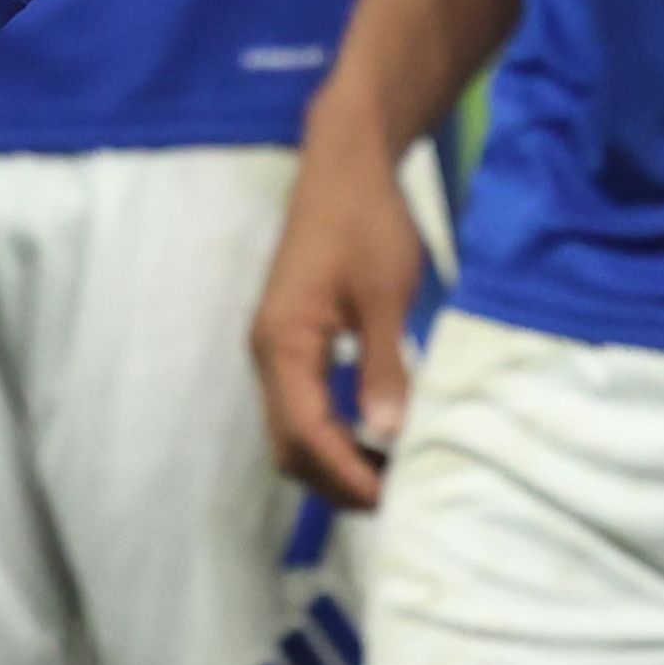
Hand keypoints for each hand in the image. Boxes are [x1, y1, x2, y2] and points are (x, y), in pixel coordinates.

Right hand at [249, 97, 422, 508]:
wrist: (345, 165)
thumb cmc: (367, 223)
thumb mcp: (385, 294)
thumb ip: (383, 365)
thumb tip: (388, 434)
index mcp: (282, 343)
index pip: (307, 434)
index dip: (347, 475)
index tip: (394, 499)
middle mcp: (267, 352)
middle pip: (289, 445)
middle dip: (337, 481)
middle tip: (396, 497)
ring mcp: (274, 347)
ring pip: (292, 430)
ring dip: (334, 461)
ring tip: (390, 474)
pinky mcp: (290, 339)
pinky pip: (301, 406)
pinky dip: (332, 434)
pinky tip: (373, 435)